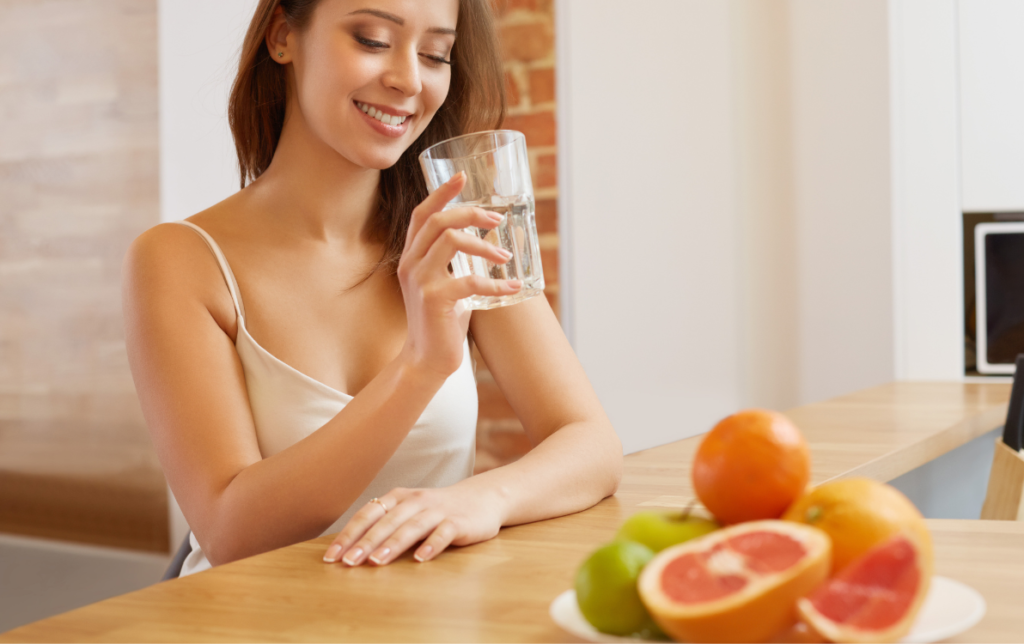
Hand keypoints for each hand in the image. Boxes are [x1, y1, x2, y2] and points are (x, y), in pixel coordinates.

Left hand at [321, 484, 506, 564]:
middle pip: (386, 522)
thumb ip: (384, 524)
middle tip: (348, 563)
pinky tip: (420, 559)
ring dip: (393, 544)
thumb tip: (349, 548)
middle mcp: (415, 501)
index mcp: (398, 497)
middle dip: (365, 543)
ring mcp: (438, 510)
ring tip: (376, 562)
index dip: (349, 535)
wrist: (482, 498)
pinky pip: (443, 534)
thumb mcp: (408, 510)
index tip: (332, 557)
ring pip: (412, 527)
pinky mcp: (459, 522)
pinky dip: (431, 545)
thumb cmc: (437, 509)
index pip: (368, 515)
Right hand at [397, 172, 522, 377]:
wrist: (426, 360)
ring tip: (505, 259)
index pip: (423, 214)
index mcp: (412, 256)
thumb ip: (456, 263)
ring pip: (451, 242)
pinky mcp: (434, 301)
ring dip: (484, 247)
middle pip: (438, 221)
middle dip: (471, 213)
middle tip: (497, 220)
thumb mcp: (444, 284)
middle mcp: (411, 264)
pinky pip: (469, 282)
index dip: (442, 192)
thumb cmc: (440, 321)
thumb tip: (491, 243)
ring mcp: (420, 282)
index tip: (463, 177)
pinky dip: (496, 285)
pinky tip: (514, 289)